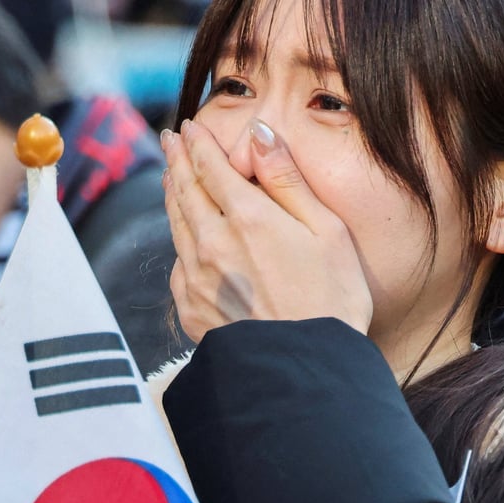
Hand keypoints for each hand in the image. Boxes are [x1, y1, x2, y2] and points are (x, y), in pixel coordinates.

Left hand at [161, 118, 372, 342]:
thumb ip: (287, 180)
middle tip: (171, 141)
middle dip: (177, 162)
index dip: (198, 144)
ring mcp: (196, 279)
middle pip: (185, 192)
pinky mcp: (191, 310)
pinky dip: (180, 245)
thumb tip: (258, 133)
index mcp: (247, 218)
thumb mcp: (326, 231)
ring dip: (172, 197)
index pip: (210, 167)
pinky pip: (178, 266)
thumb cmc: (332, 301)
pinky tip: (186, 242)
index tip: (189, 128)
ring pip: (176, 227)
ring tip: (171, 179)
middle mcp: (212, 244)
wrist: (306, 372)